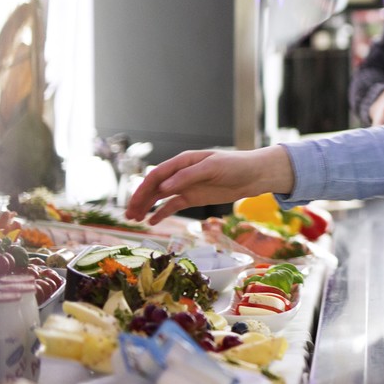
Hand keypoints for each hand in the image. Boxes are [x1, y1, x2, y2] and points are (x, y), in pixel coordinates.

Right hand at [124, 146, 293, 225]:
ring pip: (161, 197)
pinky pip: (173, 205)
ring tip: (134, 219)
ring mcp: (187, 185)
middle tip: (129, 215)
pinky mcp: (194, 197)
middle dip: (140, 200)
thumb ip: (188, 177)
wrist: (255, 174)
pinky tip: (152, 222)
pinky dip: (162, 213)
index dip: (144, 188)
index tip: (134, 202)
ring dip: (147, 207)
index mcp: (184, 161)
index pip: (158, 174)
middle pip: (155, 186)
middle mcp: (182, 173)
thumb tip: (164, 188)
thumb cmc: (236, 165)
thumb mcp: (212, 167)